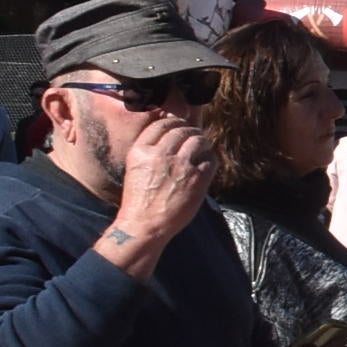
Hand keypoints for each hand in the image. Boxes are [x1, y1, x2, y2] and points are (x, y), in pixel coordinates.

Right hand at [105, 120, 216, 274]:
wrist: (144, 225)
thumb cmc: (139, 200)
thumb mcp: (136, 169)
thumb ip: (151, 151)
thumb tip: (173, 136)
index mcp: (141, 151)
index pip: (161, 124)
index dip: (173, 122)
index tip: (179, 125)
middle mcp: (160, 155)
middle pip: (182, 130)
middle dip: (190, 131)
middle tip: (195, 136)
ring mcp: (180, 166)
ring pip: (198, 140)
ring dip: (202, 142)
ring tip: (202, 147)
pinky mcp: (197, 178)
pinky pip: (210, 159)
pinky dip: (210, 158)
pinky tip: (206, 162)